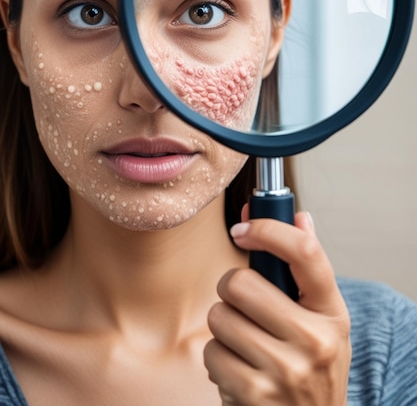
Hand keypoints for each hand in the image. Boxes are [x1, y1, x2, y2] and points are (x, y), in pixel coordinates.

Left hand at [204, 211, 350, 404]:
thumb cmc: (312, 364)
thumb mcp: (322, 318)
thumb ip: (306, 267)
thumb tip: (299, 215)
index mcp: (332, 312)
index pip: (305, 252)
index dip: (268, 229)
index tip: (243, 228)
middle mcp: (315, 340)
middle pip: (240, 283)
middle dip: (231, 289)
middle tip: (243, 303)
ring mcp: (285, 370)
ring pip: (219, 316)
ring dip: (224, 325)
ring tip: (246, 342)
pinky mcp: (255, 394)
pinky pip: (211, 352)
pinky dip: (218, 358)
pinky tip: (240, 369)